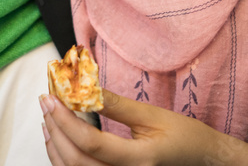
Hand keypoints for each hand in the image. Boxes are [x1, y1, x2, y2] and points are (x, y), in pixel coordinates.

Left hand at [39, 89, 247, 165]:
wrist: (203, 160)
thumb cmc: (183, 136)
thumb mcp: (151, 115)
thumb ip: (116, 105)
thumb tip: (85, 88)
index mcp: (140, 160)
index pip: (92, 145)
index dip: (66, 120)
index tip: (50, 97)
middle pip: (77, 163)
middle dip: (55, 131)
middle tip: (45, 102)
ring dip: (55, 146)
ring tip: (48, 118)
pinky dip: (65, 158)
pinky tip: (59, 139)